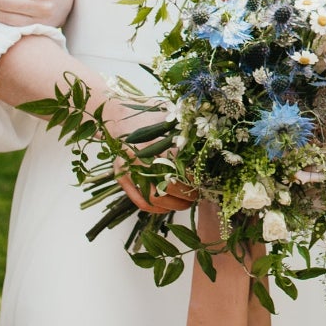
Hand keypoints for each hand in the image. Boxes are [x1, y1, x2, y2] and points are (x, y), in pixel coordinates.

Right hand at [98, 93, 196, 216]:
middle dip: (186, 193)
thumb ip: (185, 132)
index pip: (177, 167)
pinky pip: (140, 202)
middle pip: (167, 185)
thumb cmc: (147, 116)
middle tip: (197, 193)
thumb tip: (207, 149)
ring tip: (187, 201)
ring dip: (174, 204)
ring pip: (155, 198)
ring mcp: (128, 171)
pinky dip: (156, 209)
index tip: (203, 180)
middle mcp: (138, 158)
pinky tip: (168, 207)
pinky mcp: (122, 178)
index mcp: (151, 142)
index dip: (192, 177)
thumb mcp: (168, 118)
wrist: (119, 118)